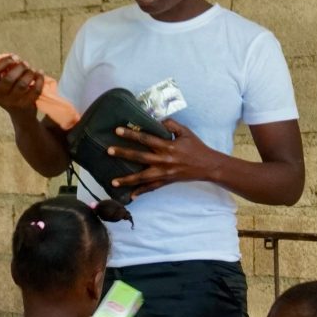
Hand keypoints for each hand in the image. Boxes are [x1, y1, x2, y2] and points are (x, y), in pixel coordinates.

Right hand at [0, 53, 46, 115]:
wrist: (21, 115)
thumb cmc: (11, 93)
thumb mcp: (2, 83)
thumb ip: (4, 70)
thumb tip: (13, 57)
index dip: (4, 61)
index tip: (14, 57)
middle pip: (9, 78)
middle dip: (19, 67)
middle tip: (25, 63)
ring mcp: (13, 102)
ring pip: (22, 84)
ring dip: (29, 73)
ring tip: (32, 70)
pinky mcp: (26, 105)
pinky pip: (35, 90)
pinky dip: (40, 80)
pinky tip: (40, 73)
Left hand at [107, 119, 222, 196]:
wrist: (208, 166)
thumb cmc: (196, 146)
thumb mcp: (185, 132)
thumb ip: (170, 125)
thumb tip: (156, 120)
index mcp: (168, 146)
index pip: (146, 138)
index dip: (131, 134)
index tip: (117, 130)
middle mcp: (164, 160)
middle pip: (140, 157)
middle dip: (123, 154)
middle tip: (109, 151)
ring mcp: (164, 173)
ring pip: (142, 177)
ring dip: (127, 179)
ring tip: (113, 181)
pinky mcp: (167, 181)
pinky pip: (152, 188)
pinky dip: (141, 192)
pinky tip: (130, 196)